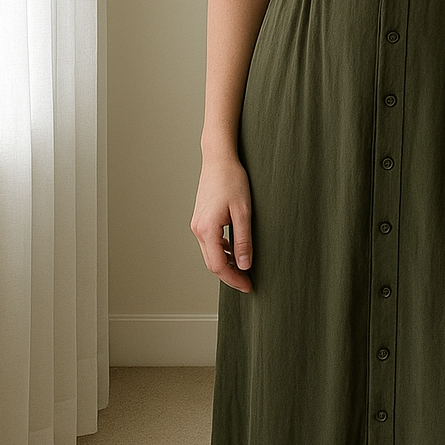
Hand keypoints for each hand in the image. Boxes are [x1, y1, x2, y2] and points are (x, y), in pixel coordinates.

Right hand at [191, 154, 253, 291]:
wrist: (219, 159)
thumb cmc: (232, 180)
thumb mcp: (243, 212)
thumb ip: (243, 240)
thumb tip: (244, 264)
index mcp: (207, 229)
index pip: (219, 265)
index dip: (234, 279)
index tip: (248, 285)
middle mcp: (198, 229)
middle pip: (212, 263)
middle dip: (229, 275)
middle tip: (247, 282)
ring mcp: (197, 224)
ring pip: (210, 254)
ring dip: (226, 264)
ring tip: (244, 269)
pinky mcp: (200, 219)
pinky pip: (209, 243)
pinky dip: (222, 251)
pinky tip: (235, 250)